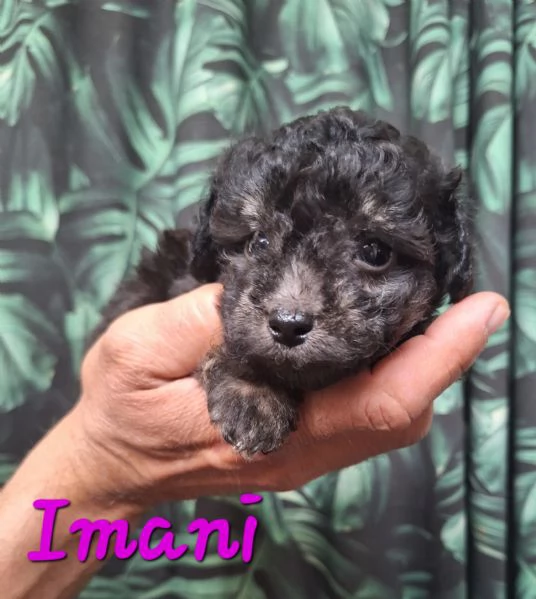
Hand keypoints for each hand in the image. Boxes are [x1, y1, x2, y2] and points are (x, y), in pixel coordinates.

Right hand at [74, 283, 509, 508]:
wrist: (110, 467)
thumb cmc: (119, 411)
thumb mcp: (137, 350)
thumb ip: (200, 319)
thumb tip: (262, 289)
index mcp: (266, 430)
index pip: (377, 401)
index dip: (437, 356)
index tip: (479, 309)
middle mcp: (298, 450)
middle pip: (400, 412)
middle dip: (442, 357)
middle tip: (462, 299)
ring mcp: (301, 453)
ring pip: (387, 417)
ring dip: (421, 368)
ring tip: (430, 312)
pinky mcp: (296, 445)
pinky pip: (362, 415)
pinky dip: (389, 377)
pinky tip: (381, 342)